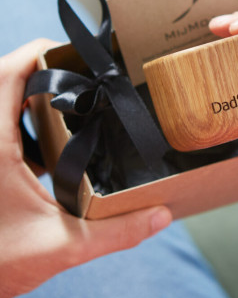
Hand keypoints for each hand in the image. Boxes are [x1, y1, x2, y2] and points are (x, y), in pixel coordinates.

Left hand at [0, 40, 171, 297]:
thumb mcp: (64, 247)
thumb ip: (117, 231)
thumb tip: (161, 215)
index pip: (5, 77)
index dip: (34, 54)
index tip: (66, 49)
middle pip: (3, 82)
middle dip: (38, 70)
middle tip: (76, 73)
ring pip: (1, 104)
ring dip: (29, 95)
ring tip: (68, 99)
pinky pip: (2, 128)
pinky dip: (23, 122)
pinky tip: (52, 141)